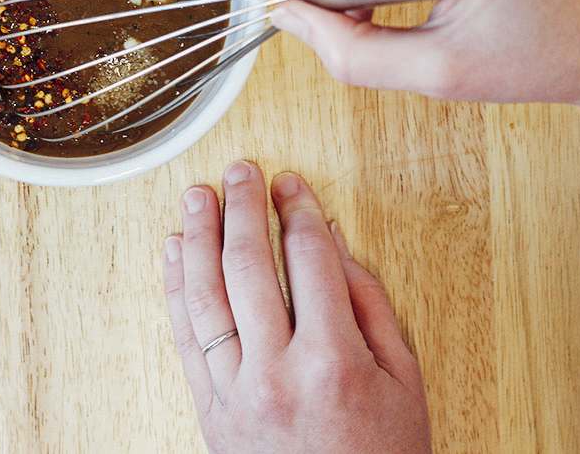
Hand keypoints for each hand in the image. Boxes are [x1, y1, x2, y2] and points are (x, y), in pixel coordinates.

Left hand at [162, 161, 430, 453]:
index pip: (309, 259)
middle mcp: (277, 372)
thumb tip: (332, 243)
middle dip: (243, 207)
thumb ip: (369, 305)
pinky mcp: (210, 409)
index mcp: (334, 361)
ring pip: (206, 293)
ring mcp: (236, 391)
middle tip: (240, 170)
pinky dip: (175, 286)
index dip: (298, 210)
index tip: (289, 185)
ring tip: (197, 195)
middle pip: (250, 264)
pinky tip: (175, 250)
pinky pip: (185, 335)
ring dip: (200, 235)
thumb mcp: (405, 384)